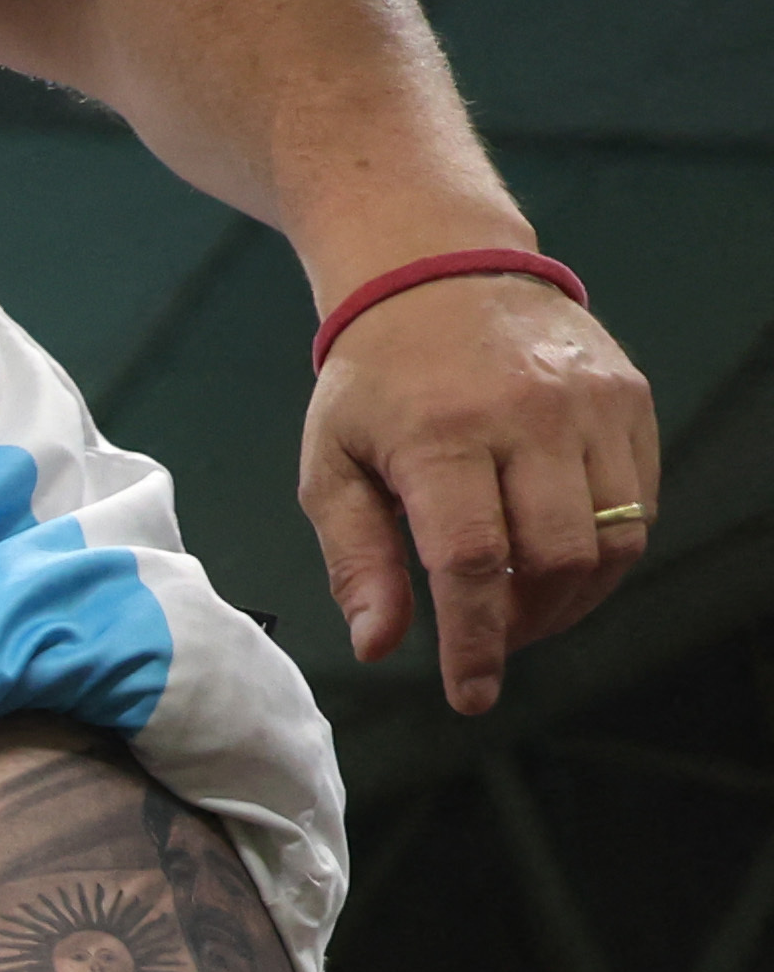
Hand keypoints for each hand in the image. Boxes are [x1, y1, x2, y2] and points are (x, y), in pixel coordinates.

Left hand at [301, 269, 653, 714]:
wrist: (443, 275)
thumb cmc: (374, 386)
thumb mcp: (332, 468)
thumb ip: (357, 559)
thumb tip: (381, 646)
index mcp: (443, 437)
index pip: (474, 563)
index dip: (477, 642)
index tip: (471, 695)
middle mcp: (530, 417)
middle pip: (558, 559)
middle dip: (527, 624)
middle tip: (490, 639)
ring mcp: (591, 404)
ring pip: (614, 537)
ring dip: (574, 598)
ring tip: (524, 607)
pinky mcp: (629, 398)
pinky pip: (640, 499)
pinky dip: (605, 550)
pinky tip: (558, 556)